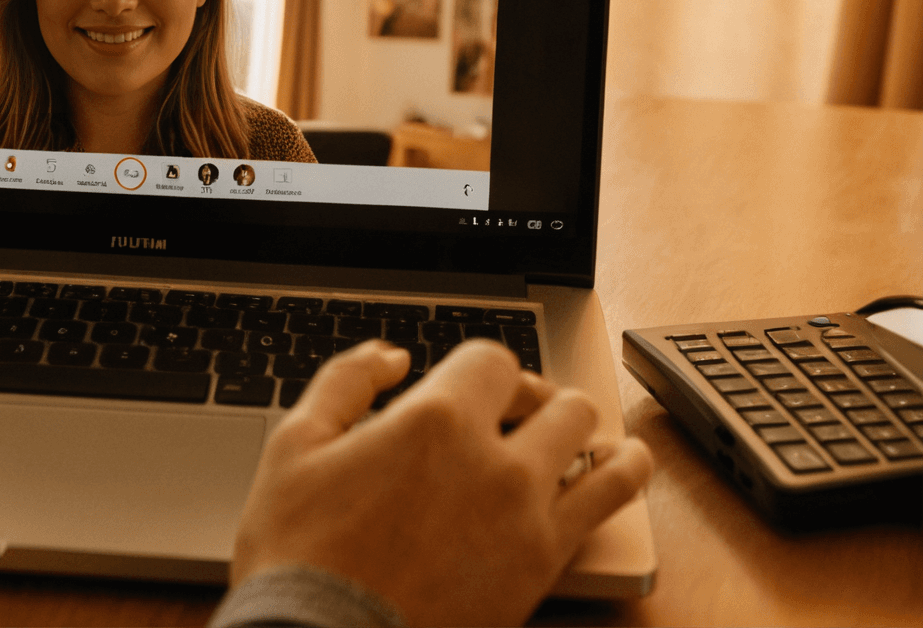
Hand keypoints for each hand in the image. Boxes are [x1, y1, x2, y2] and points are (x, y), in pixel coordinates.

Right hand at [230, 339, 652, 626]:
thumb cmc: (301, 551)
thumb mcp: (296, 443)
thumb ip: (347, 380)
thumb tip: (392, 357)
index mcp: (434, 419)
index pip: (492, 361)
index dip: (481, 371)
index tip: (470, 389)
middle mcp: (494, 460)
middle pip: (554, 400)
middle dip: (536, 400)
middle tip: (518, 415)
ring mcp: (527, 515)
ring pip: (594, 445)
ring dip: (586, 432)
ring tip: (587, 435)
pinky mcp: (544, 565)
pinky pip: (610, 504)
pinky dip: (624, 475)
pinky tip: (626, 465)